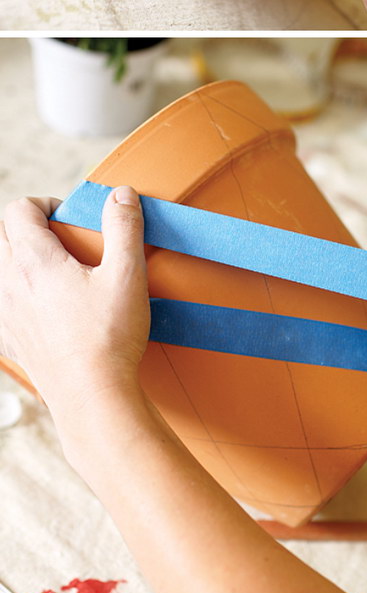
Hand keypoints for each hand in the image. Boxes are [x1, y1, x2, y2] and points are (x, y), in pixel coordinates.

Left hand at [0, 189, 149, 473]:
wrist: (92, 398)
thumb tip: (122, 194)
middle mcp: (10, 283)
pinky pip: (0, 309)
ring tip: (49, 273)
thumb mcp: (128, 275)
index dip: (42, 204)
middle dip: (25, 228)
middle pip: (1, 236)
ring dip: (16, 262)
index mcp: (34, 260)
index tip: (65, 218)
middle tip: (58, 240)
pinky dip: (11, 299)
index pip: (18, 210)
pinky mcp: (10, 341)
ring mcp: (6, 314)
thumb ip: (124, 228)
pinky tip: (36, 309)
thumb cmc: (109, 338)